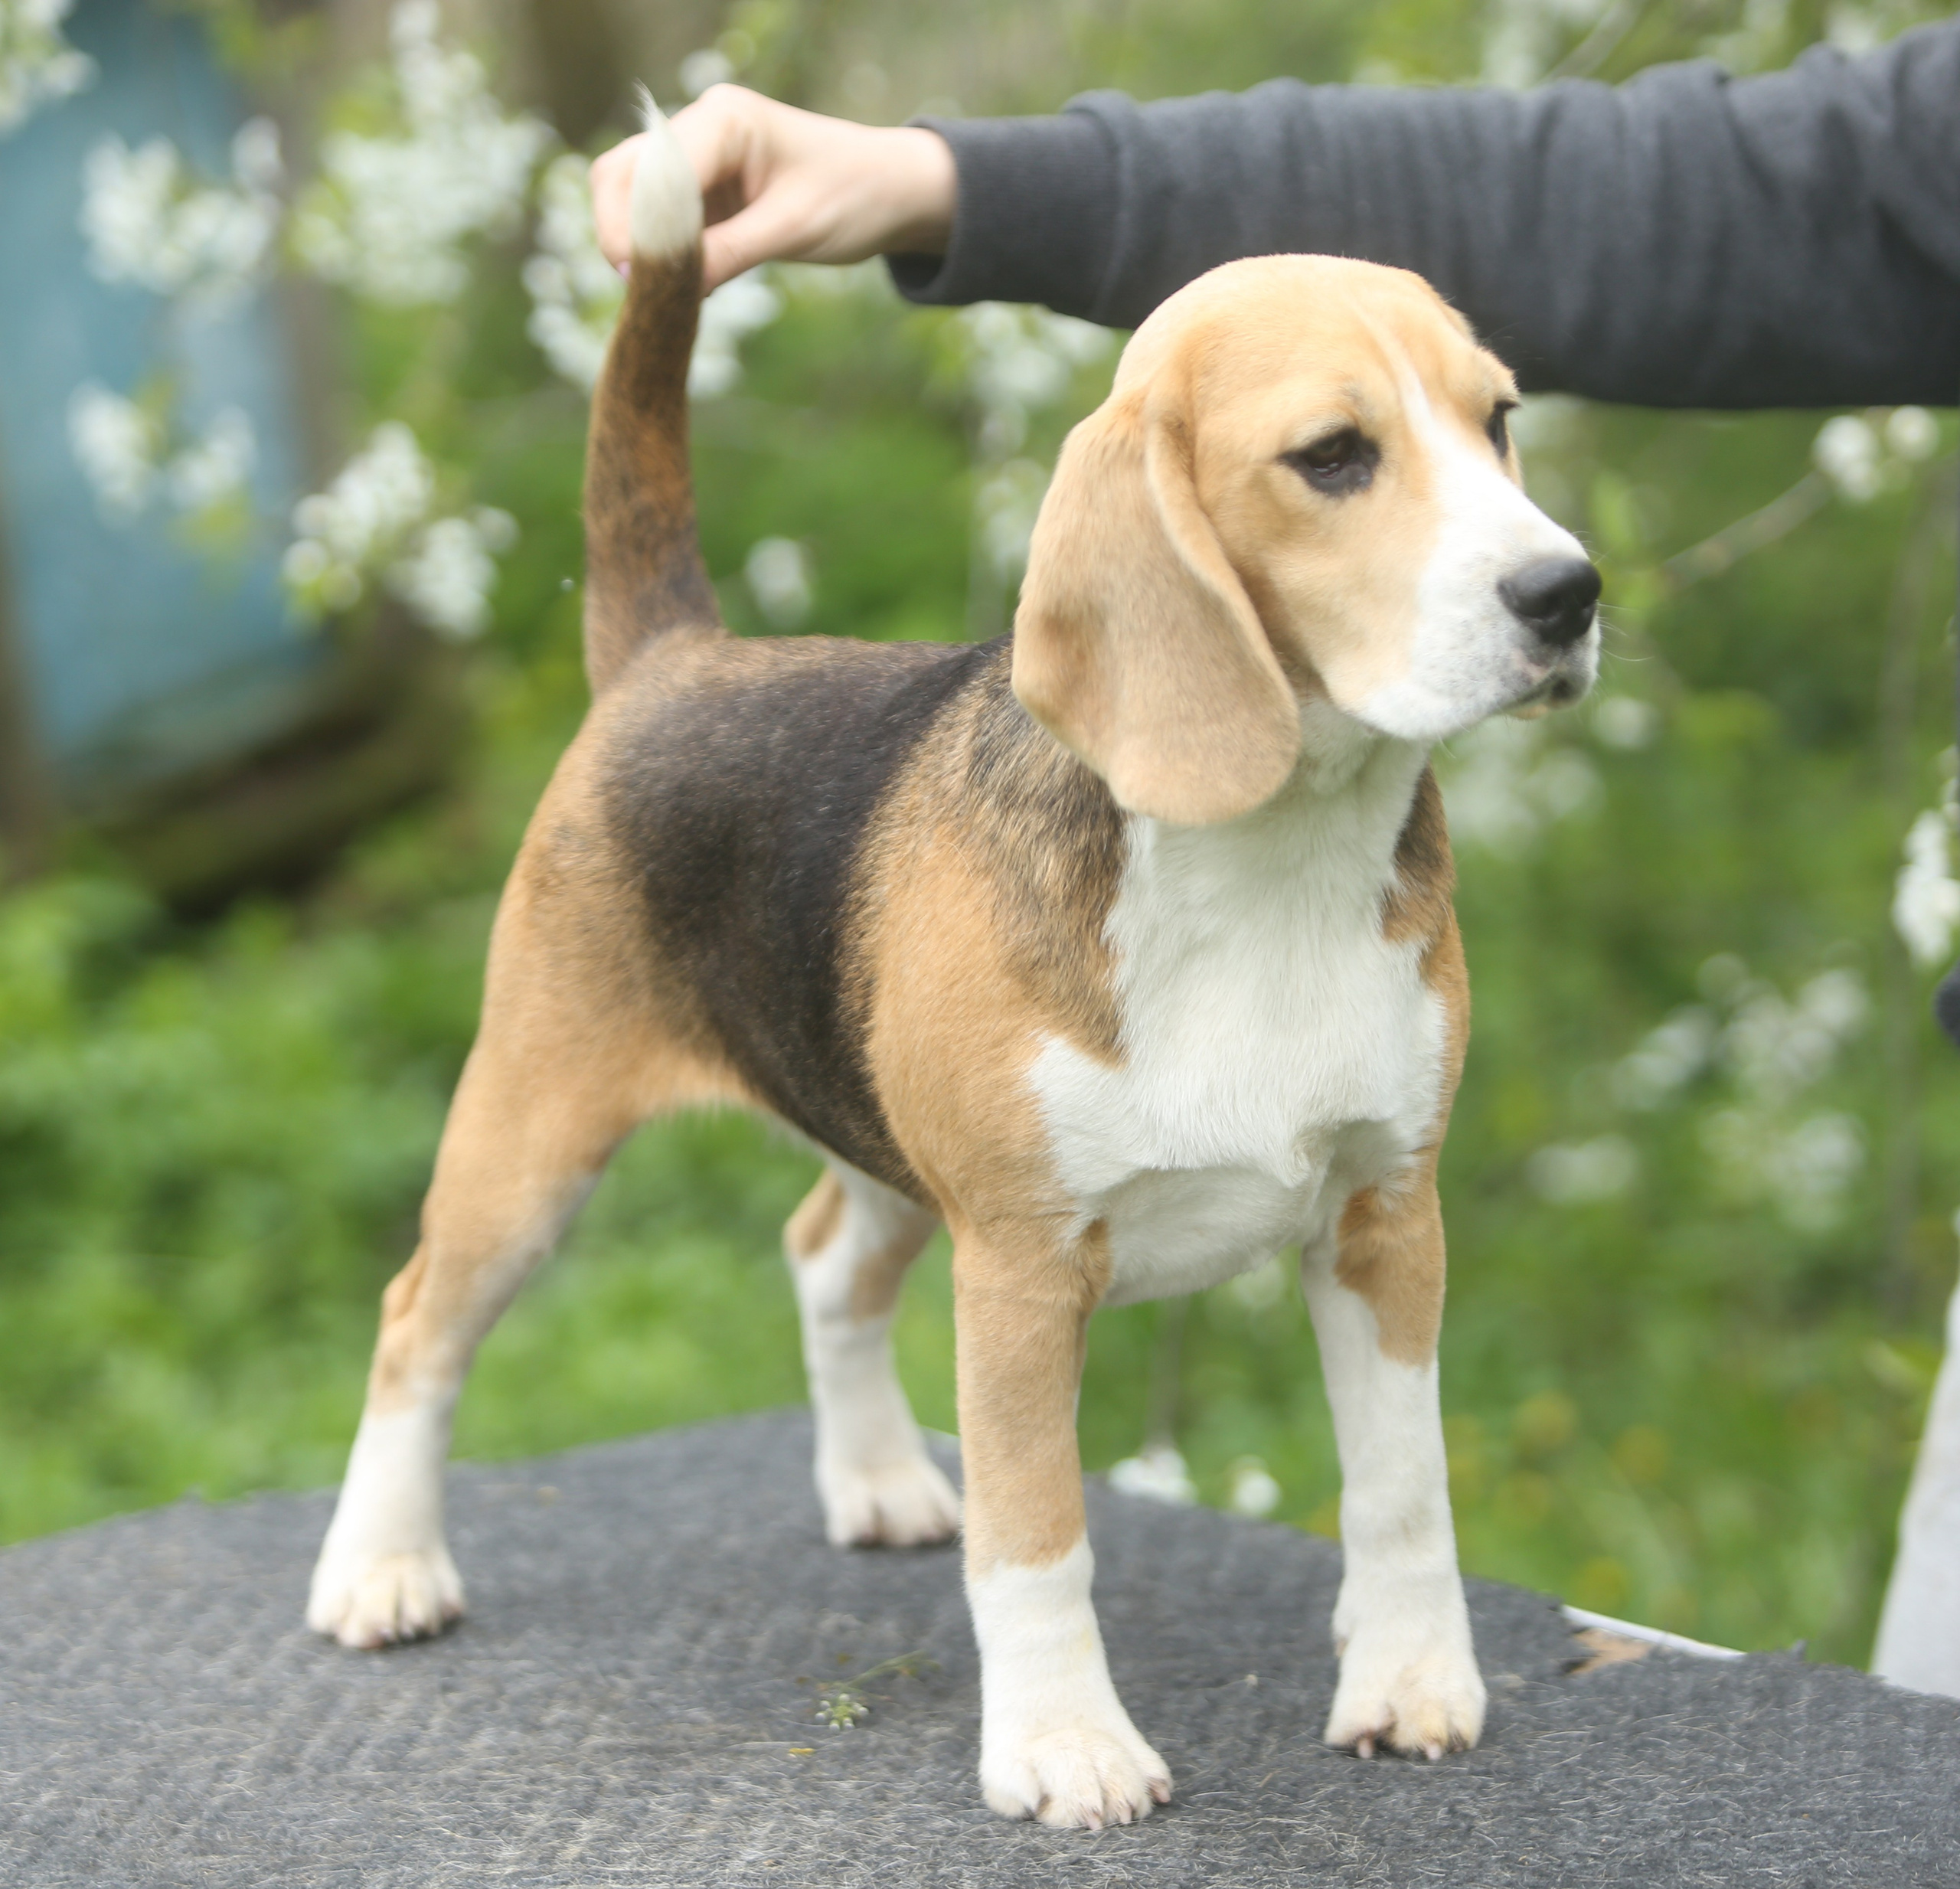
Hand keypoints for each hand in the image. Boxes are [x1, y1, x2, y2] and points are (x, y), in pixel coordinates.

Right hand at [589, 85, 955, 290]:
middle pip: (621, 175)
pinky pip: (659, 220)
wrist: (892, 191)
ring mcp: (699, 157)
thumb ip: (729, 253)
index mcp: (725, 120)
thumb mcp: (794, 229)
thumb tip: (665, 288)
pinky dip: (660, 254)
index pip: (650, 170)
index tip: (639, 281)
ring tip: (661, 294)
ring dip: (636, 246)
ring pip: (630, 197)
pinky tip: (683, 287)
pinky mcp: (704, 189)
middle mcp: (701, 127)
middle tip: (640, 291)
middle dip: (620, 234)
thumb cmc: (855, 196)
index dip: (633, 227)